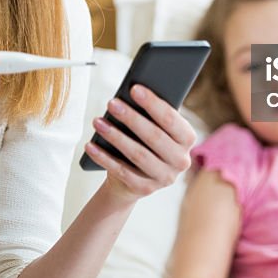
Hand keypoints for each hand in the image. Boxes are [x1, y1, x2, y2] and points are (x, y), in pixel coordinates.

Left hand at [84, 84, 196, 204]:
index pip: (171, 119)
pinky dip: (104, 158)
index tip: (134, 89)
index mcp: (187, 139)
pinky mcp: (145, 189)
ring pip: (138, 154)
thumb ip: (150, 114)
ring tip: (98, 122)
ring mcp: (164, 177)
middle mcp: (181, 160)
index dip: (153, 104)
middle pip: (154, 137)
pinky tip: (91, 145)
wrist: (134, 178)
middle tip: (112, 103)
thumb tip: (130, 93)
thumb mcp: (153, 127)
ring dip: (115, 136)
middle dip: (131, 118)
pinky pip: (122, 171)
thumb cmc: (144, 141)